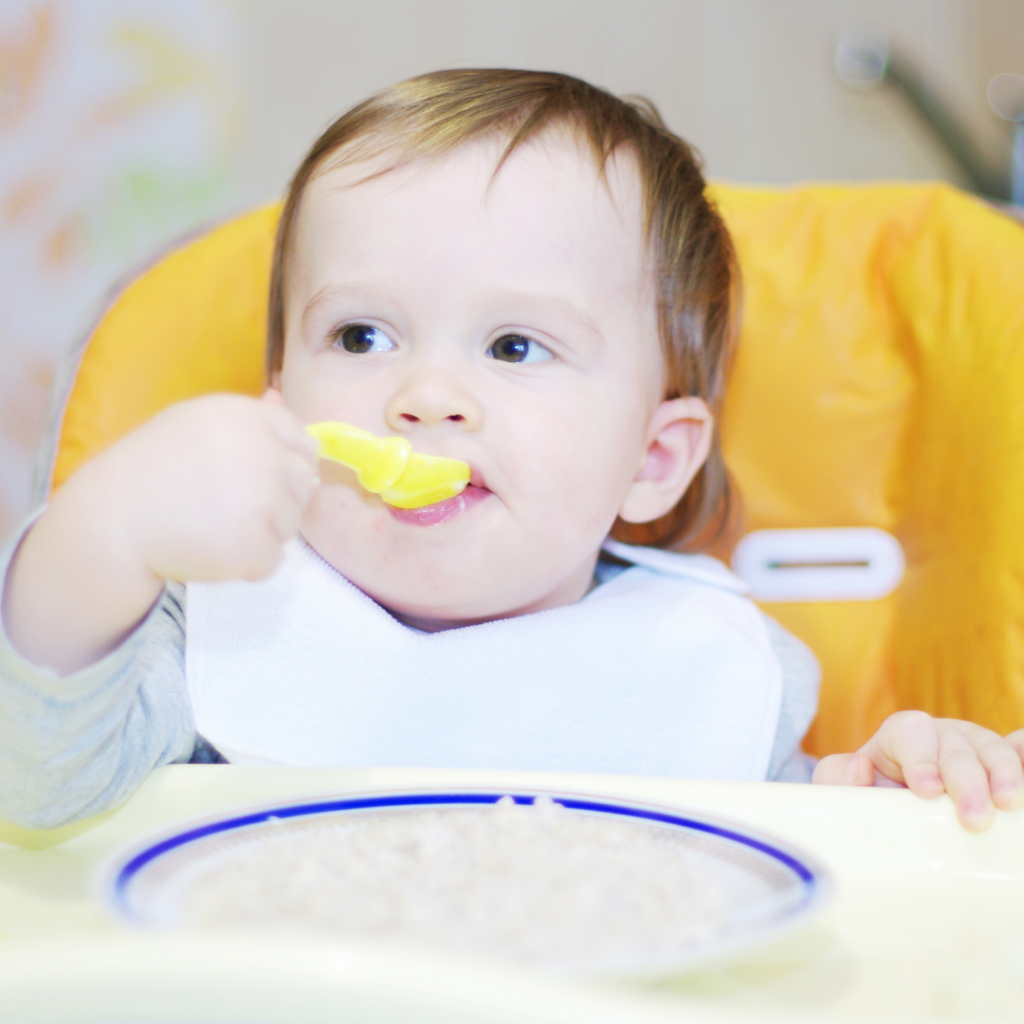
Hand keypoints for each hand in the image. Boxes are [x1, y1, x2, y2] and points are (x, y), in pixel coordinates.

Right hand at [3, 390, 318, 673]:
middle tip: (226, 505)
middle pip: (303, 486)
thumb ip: (245, 417)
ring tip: (213, 525)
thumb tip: (280, 397)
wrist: (111, 519)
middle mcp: (264, 454)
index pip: (304, 442)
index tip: (261, 478)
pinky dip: (249, 564)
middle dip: (276, 500)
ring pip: (290, 525)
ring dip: (261, 532)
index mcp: (249, 418)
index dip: (288, 464)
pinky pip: (273, 560)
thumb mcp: (194, 422)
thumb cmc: (151, 468)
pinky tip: (212, 549)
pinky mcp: (255, 545)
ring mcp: (263, 501)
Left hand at [812, 711, 1023, 830]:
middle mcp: (944, 736)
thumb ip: (836, 778)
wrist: (901, 810)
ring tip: (1009, 804)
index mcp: (903, 735)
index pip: (911, 732)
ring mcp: (978, 748)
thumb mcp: (843, 787)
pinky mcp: (1003, 767)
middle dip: (966, 781)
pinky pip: (1020, 755)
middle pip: (957, 747)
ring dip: (1004, 776)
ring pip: (994, 751)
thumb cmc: (873, 795)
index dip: (920, 758)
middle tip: (973, 819)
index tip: (926, 790)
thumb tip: (859, 768)